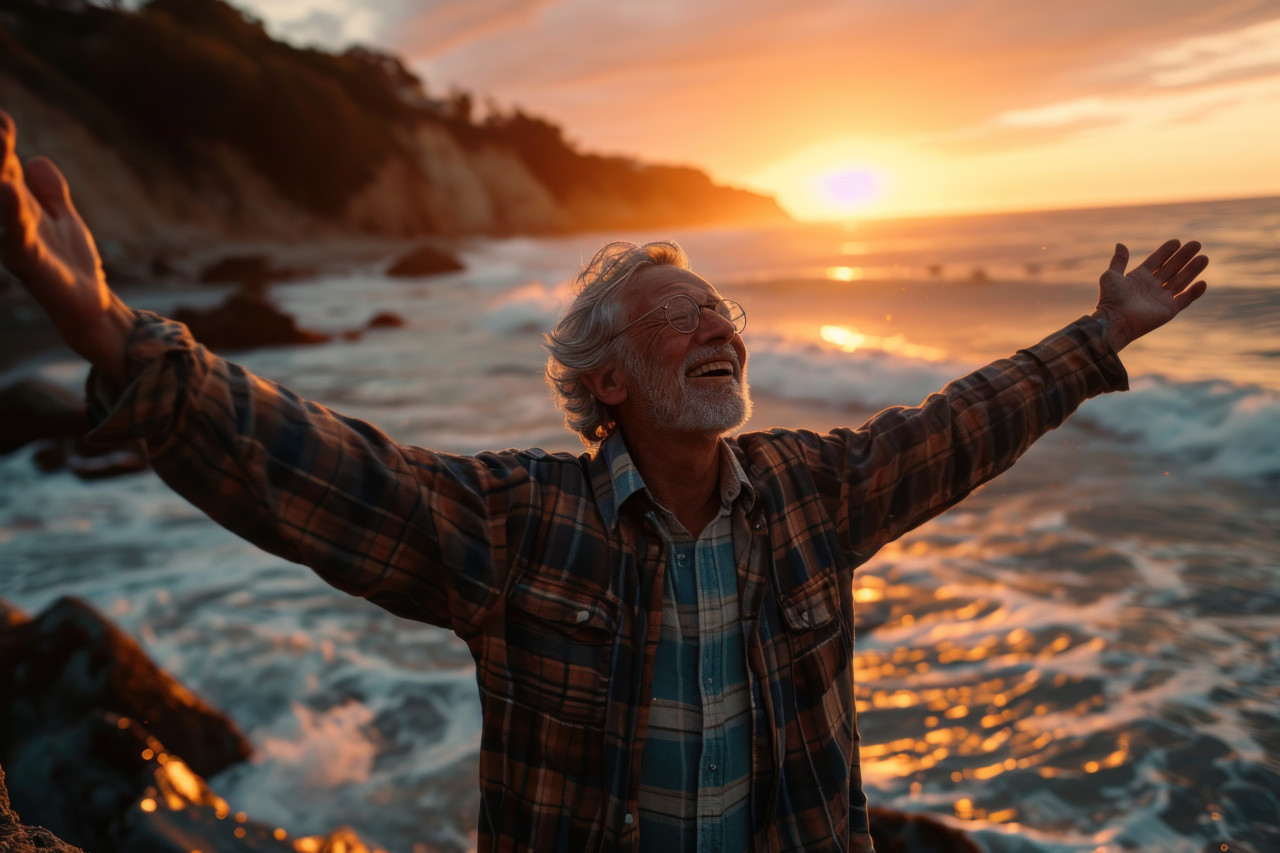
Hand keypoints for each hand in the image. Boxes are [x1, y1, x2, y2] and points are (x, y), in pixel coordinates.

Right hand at [1, 109, 132, 382]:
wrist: (89, 308)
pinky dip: (11, 209)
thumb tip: (37, 159)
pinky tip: (5, 187)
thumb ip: (50, 191)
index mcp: (21, 206)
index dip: (1, 138)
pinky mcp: (30, 260)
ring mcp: (19, 238)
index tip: (1, 113)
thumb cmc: (71, 266)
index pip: (6, 164)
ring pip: (2, 197)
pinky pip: (17, 231)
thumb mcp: (64, 220)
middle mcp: (13, 219)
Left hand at [1093, 239, 1207, 351]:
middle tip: (1196, 244)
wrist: (1116, 320)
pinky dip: (1194, 293)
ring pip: (1181, 281)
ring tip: (1204, 258)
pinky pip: (1184, 300)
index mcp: (1139, 277)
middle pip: (1172, 268)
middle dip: (1184, 257)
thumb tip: (1120, 244)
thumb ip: (1119, 261)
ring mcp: (1161, 298)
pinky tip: (1202, 283)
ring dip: (1192, 270)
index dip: (1166, 251)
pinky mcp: (1168, 310)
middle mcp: (1152, 287)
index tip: (1177, 242)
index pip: (1157, 261)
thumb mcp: (1111, 276)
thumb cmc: (1111, 299)